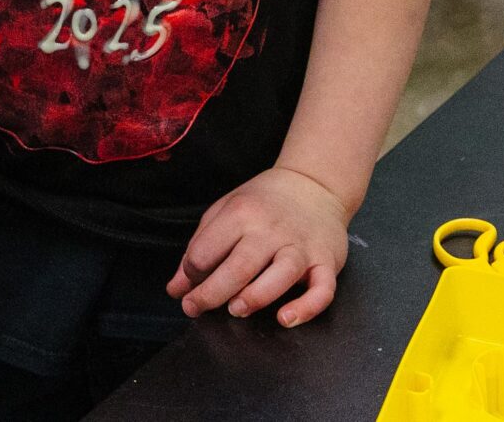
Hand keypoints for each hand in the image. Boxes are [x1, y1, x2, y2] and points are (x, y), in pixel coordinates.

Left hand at [167, 165, 349, 326]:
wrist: (313, 185)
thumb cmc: (262, 203)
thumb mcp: (224, 213)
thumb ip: (198, 248)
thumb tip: (176, 288)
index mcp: (241, 213)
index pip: (206, 249)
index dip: (191, 271)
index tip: (190, 281)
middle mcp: (271, 230)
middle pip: (240, 267)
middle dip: (212, 294)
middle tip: (196, 308)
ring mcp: (301, 246)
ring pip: (281, 276)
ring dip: (255, 298)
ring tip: (236, 309)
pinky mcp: (327, 262)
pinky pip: (322, 290)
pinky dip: (306, 308)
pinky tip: (285, 319)